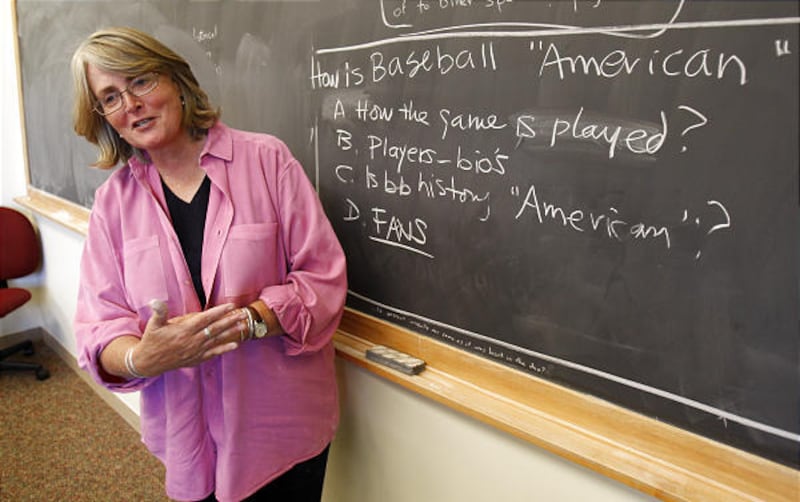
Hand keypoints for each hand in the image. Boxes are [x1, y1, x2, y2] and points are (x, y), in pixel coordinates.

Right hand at [131, 300, 247, 376]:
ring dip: (231, 333)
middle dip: (230, 320)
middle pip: (215, 329)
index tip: (231, 306)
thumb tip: (155, 301)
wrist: (148, 363)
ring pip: (217, 340)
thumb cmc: (151, 341)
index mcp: (184, 330)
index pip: (205, 319)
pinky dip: (224, 349)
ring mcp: (196, 351)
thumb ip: (158, 312)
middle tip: (243, 314)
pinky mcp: (196, 358)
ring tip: (244, 326)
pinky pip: (213, 353)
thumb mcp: (153, 325)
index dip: (219, 312)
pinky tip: (236, 345)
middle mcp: (192, 341)